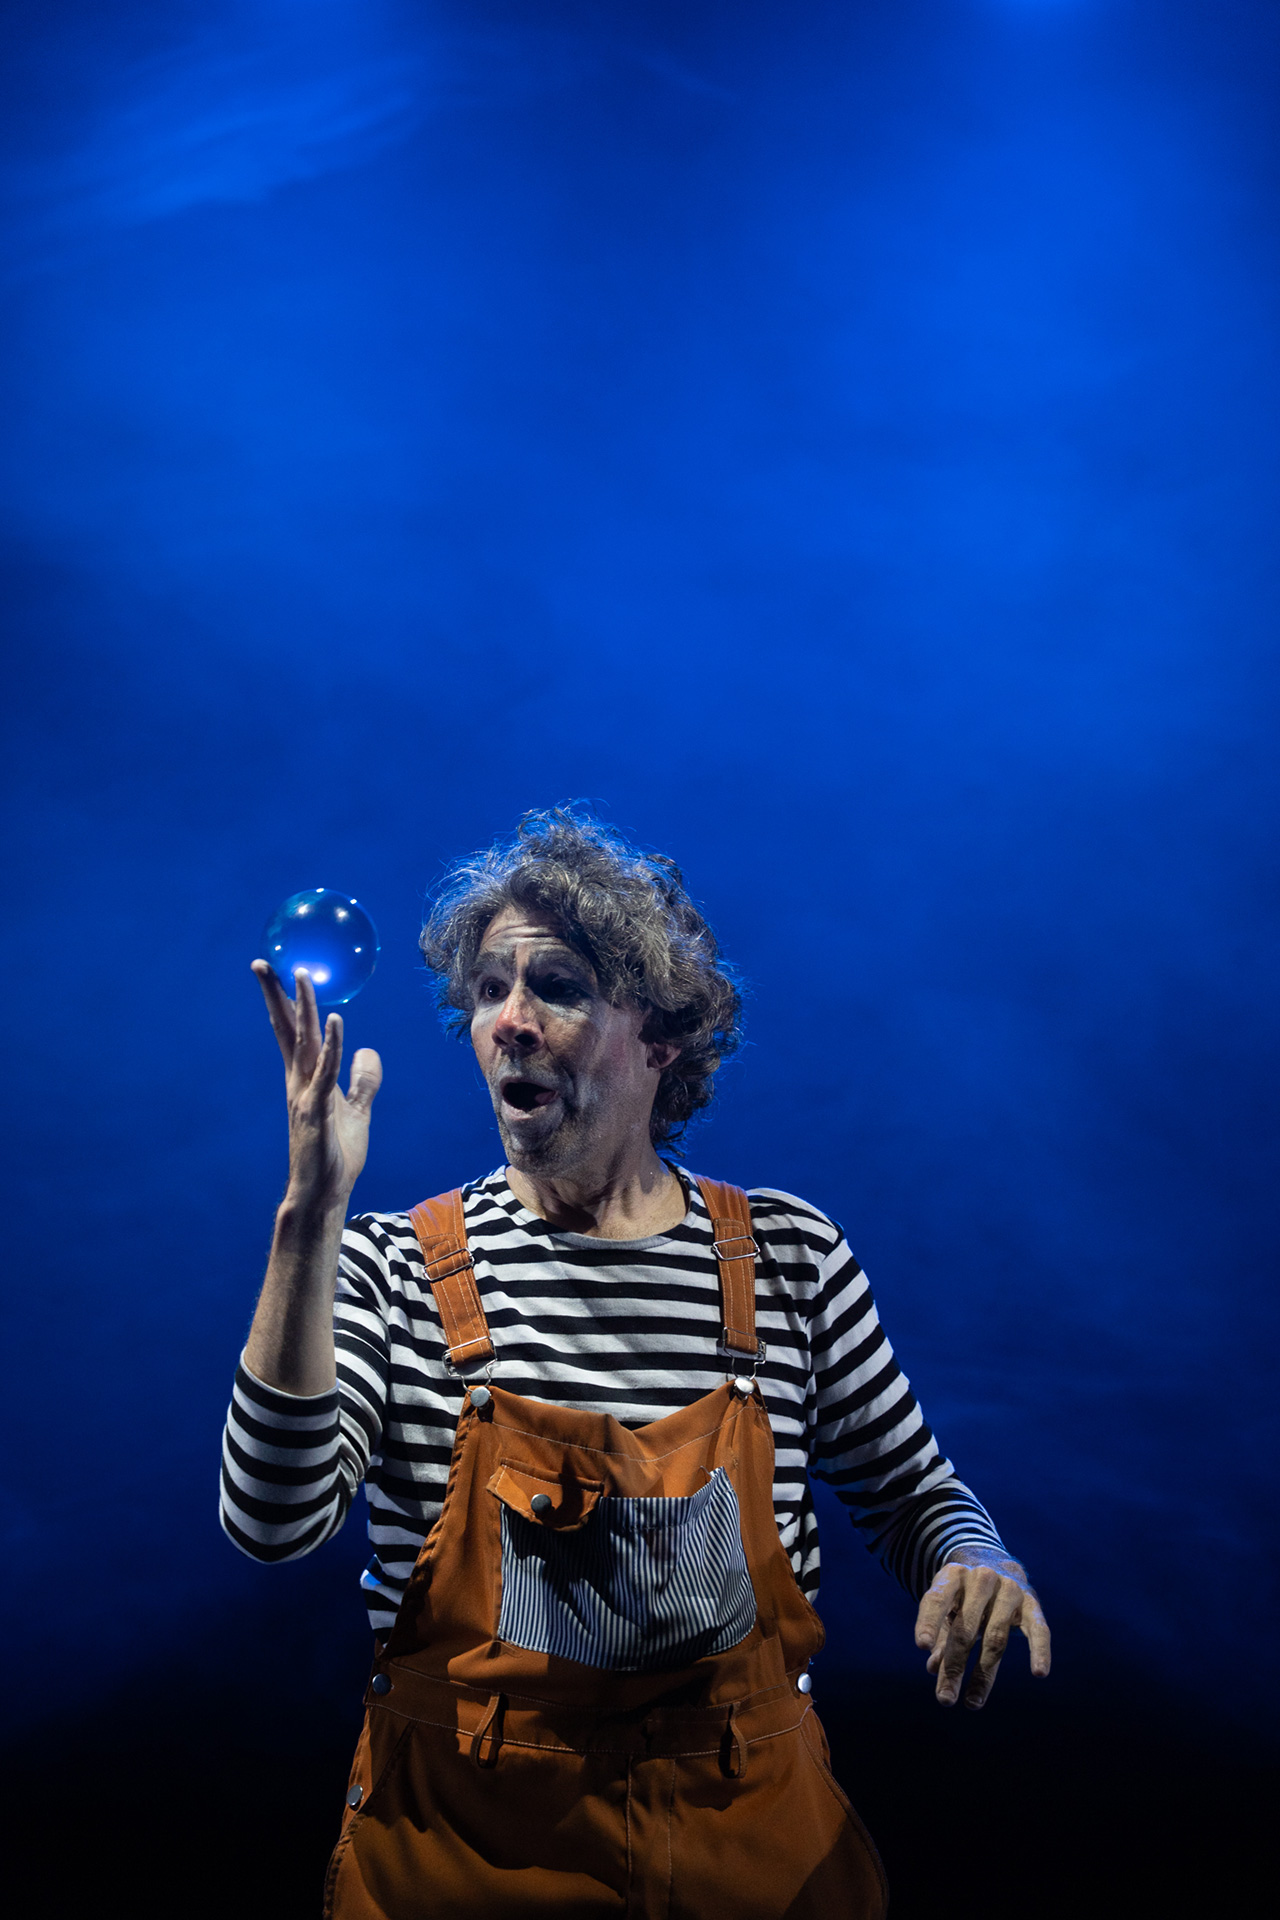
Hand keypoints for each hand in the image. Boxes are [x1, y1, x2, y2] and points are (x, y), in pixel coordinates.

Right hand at [252, 960, 382, 1212]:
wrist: (323, 1193)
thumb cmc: (335, 1155)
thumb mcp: (357, 1111)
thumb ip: (363, 1081)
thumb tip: (368, 1051)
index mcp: (304, 1080)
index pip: (290, 1034)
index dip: (283, 1004)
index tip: (276, 974)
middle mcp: (298, 1082)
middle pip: (285, 1030)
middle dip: (275, 996)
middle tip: (262, 962)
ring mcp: (304, 1096)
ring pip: (303, 1044)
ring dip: (303, 1009)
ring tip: (302, 977)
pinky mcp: (317, 1112)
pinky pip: (324, 1072)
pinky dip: (330, 1046)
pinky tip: (335, 1022)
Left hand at [913, 1548, 1050, 1708]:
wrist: (997, 1563)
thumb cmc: (964, 1595)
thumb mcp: (947, 1608)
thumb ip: (941, 1636)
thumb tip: (933, 1669)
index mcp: (953, 1575)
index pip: (937, 1599)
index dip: (929, 1622)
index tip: (922, 1647)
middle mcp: (981, 1578)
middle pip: (966, 1628)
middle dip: (954, 1665)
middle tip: (944, 1699)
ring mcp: (1009, 1589)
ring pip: (995, 1636)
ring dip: (983, 1674)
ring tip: (971, 1703)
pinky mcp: (1032, 1603)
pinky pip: (1038, 1629)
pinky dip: (1040, 1650)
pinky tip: (1039, 1672)